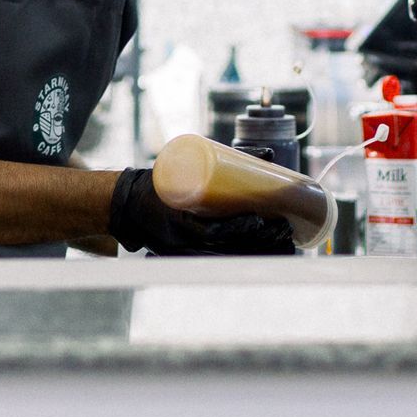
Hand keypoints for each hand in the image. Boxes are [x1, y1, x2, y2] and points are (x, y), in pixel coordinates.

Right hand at [106, 168, 295, 256]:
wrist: (130, 207)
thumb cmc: (161, 183)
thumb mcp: (185, 168)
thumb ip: (228, 159)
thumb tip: (270, 154)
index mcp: (176, 220)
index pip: (210, 231)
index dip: (237, 228)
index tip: (259, 219)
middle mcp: (183, 242)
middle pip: (227, 248)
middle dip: (260, 241)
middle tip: (284, 227)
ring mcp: (188, 253)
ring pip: (230, 258)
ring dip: (261, 252)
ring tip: (286, 241)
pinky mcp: (192, 258)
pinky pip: (224, 263)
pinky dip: (249, 259)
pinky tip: (270, 253)